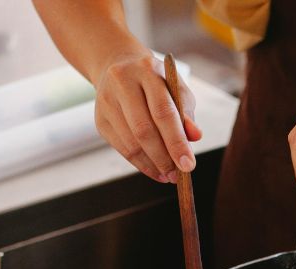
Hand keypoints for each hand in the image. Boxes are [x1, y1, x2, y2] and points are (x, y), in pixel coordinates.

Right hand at [92, 50, 201, 182]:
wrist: (118, 66)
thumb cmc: (155, 82)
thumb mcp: (175, 88)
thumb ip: (186, 112)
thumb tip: (195, 136)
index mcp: (147, 71)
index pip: (163, 111)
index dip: (176, 141)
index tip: (189, 165)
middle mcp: (122, 83)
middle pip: (143, 129)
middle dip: (164, 157)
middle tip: (179, 176)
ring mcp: (107, 101)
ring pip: (131, 142)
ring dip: (153, 164)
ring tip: (169, 175)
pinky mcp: (100, 119)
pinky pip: (122, 148)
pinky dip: (141, 164)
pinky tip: (156, 171)